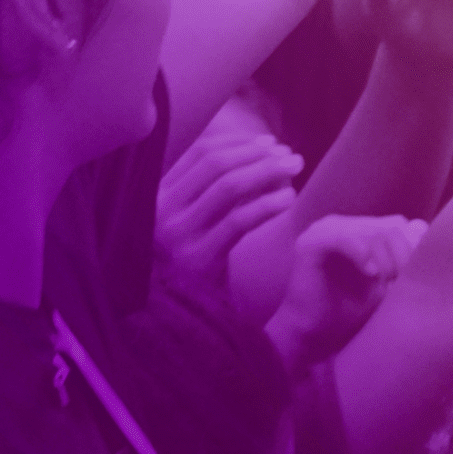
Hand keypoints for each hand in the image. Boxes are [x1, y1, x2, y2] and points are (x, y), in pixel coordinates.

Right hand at [156, 131, 301, 286]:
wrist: (185, 311)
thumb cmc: (198, 257)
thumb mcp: (195, 216)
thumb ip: (213, 185)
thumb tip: (263, 147)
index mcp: (158, 194)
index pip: (200, 153)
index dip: (239, 142)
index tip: (270, 142)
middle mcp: (161, 211)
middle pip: (216, 166)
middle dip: (258, 155)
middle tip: (291, 155)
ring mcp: (178, 235)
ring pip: (228, 187)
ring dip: (267, 172)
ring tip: (294, 169)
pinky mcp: (198, 258)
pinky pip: (239, 221)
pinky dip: (267, 205)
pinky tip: (289, 199)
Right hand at [266, 215, 427, 372]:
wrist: (315, 334)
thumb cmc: (352, 309)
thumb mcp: (387, 282)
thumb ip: (404, 258)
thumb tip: (426, 234)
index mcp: (361, 229)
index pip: (403, 225)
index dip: (415, 248)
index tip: (415, 277)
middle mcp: (343, 224)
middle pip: (392, 226)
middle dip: (404, 255)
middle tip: (400, 282)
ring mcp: (325, 230)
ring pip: (372, 231)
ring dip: (386, 259)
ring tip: (385, 282)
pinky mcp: (310, 243)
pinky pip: (343, 238)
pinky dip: (362, 254)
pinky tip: (371, 274)